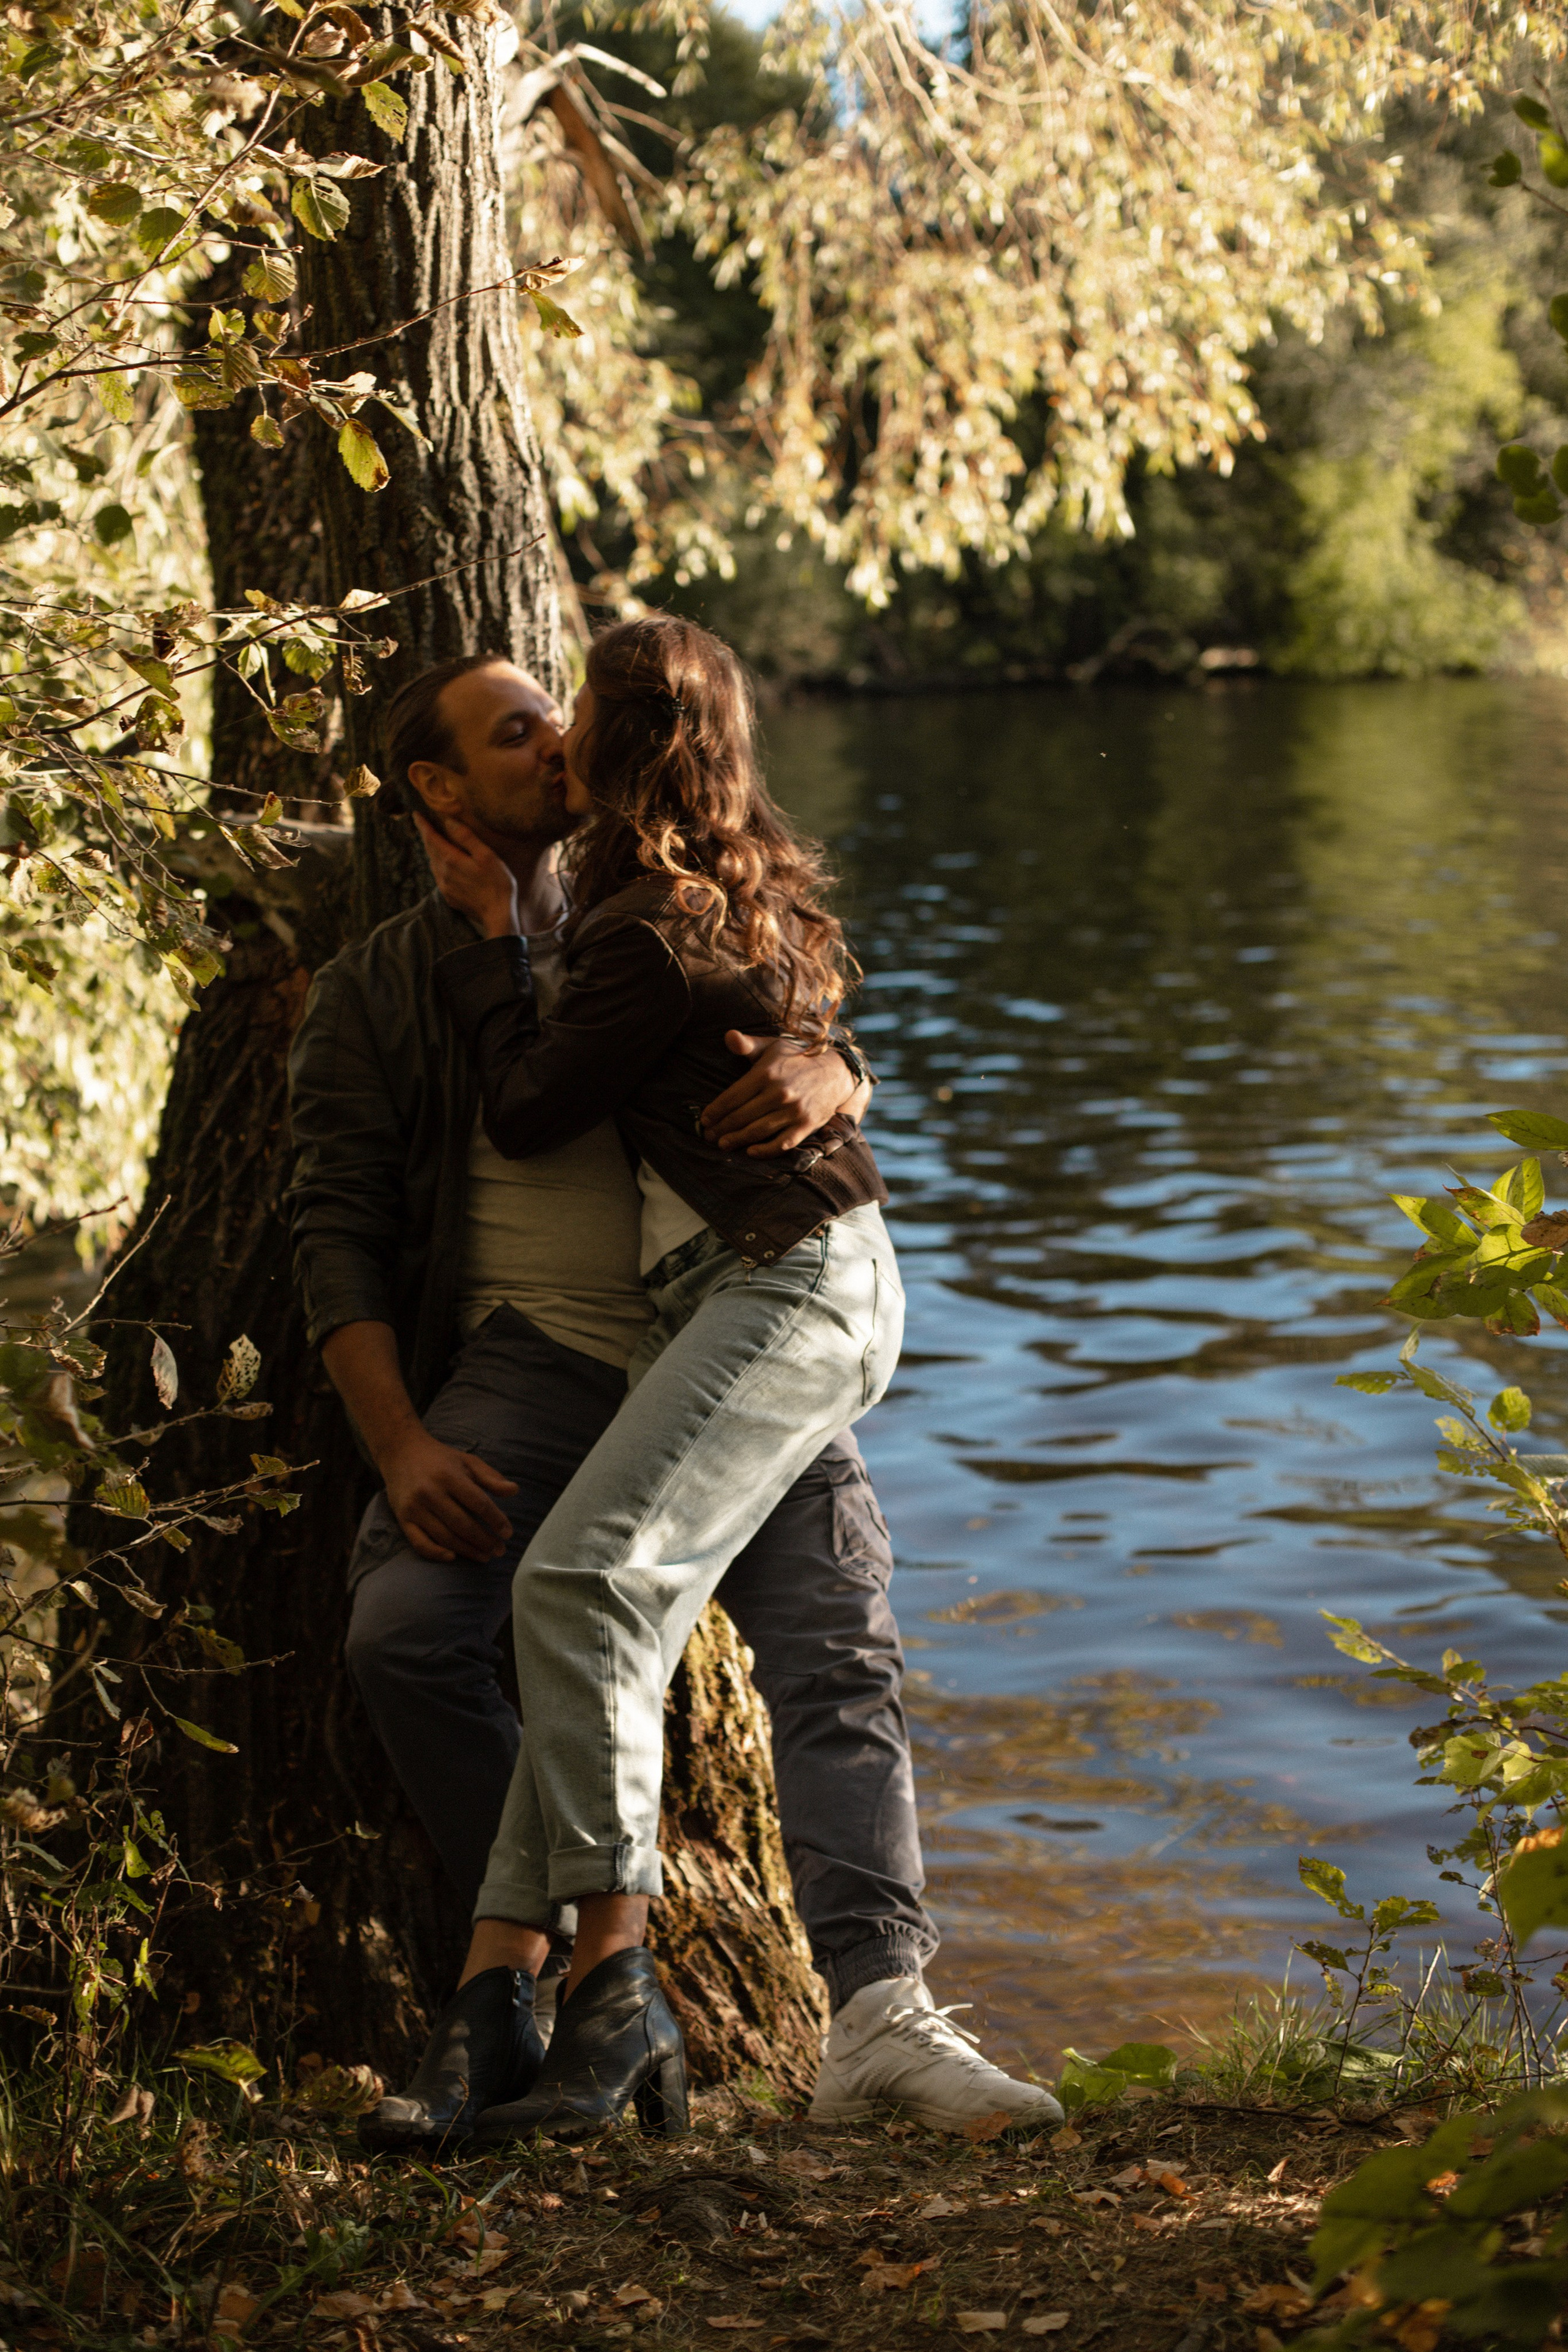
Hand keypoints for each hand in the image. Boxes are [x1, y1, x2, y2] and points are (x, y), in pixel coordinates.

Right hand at [382, 1425, 518, 1562]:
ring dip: (467, 1550)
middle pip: (463, 1524)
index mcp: (449, 1476)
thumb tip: (514, 1490)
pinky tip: (453, 1557)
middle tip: (500, 1550)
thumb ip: (490, 1477)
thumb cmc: (440, 1458)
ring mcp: (415, 1508)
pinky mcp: (402, 1519)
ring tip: (485, 1556)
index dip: (496, 1520)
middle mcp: (430, 1492)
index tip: (508, 1533)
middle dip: (485, 1540)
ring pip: (445, 1536)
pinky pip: (420, 1543)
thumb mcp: (467, 1461)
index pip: (478, 1503)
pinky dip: (436, 1553)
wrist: (400, 1452)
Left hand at [415, 812, 519, 938]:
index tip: (415, 815)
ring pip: (433, 863)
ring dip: (432, 851)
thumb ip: (466, 837)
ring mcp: (444, 886)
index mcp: (451, 860)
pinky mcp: (449, 896)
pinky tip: (445, 864)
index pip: (431, 838)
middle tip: (423, 825)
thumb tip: (449, 822)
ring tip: (433, 842)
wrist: (497, 914)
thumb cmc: (497, 883)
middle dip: (426, 836)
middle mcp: (442, 873)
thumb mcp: (486, 855)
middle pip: (430, 850)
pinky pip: (438, 876)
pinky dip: (438, 865)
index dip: (422, 825)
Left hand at [700, 1031, 865, 1156]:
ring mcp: (793, 1110)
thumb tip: (728, 1036)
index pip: (732, 1096)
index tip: (705, 1119)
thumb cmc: (797, 1058)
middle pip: (741, 1116)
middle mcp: (779, 1093)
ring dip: (737, 1140)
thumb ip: (747, 1044)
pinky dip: (765, 1150)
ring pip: (757, 1131)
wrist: (837, 1072)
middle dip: (721, 1128)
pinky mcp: (806, 1125)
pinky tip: (751, 1152)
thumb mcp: (772, 1046)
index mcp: (767, 1072)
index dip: (715, 1110)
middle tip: (708, 1136)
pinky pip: (782, 1143)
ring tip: (723, 1144)